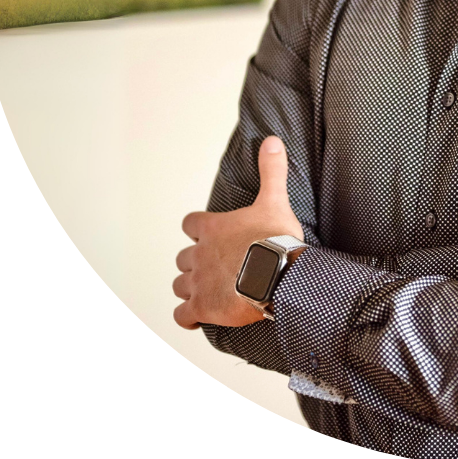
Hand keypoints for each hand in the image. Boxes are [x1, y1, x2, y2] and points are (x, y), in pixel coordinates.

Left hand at [173, 135, 304, 329]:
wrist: (277, 276)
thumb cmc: (276, 240)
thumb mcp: (275, 201)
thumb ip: (271, 171)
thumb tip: (271, 141)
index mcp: (213, 228)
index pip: (190, 224)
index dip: (196, 229)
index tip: (206, 233)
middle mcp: (199, 255)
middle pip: (182, 257)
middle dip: (194, 261)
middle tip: (214, 265)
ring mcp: (198, 282)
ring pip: (179, 285)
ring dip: (189, 287)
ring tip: (206, 290)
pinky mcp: (202, 307)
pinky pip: (181, 315)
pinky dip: (187, 316)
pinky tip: (197, 316)